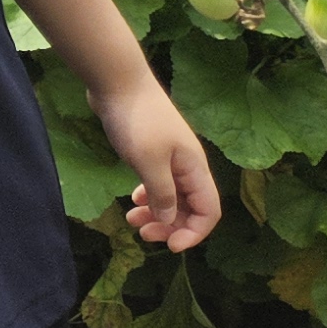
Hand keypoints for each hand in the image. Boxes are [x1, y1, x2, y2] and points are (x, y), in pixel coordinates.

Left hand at [99, 76, 221, 250]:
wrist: (117, 81)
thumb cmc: (137, 122)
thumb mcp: (150, 163)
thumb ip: (162, 195)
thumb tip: (168, 221)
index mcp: (195, 169)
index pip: (208, 211)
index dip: (194, 232)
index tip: (169, 246)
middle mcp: (188, 165)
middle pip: (190, 206)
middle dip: (170, 225)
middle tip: (143, 234)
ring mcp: (170, 157)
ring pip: (171, 195)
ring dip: (157, 212)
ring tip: (132, 220)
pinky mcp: (151, 149)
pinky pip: (157, 181)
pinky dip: (148, 194)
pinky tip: (134, 199)